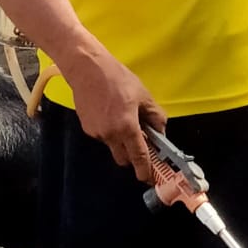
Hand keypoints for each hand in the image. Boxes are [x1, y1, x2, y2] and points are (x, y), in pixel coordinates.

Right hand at [65, 48, 168, 182]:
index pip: (139, 156)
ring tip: (124, 120)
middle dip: (133, 157)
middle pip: (124, 159)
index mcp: (127, 127)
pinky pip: (103, 137)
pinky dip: (110, 132)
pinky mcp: (87, 128)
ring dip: (121, 143)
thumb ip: (154, 116)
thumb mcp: (143, 95)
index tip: (148, 178)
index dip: (145, 170)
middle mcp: (110, 135)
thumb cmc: (118, 79)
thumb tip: (160, 131)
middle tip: (141, 144)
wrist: (87, 69)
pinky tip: (110, 114)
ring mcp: (97, 133)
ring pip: (113, 147)